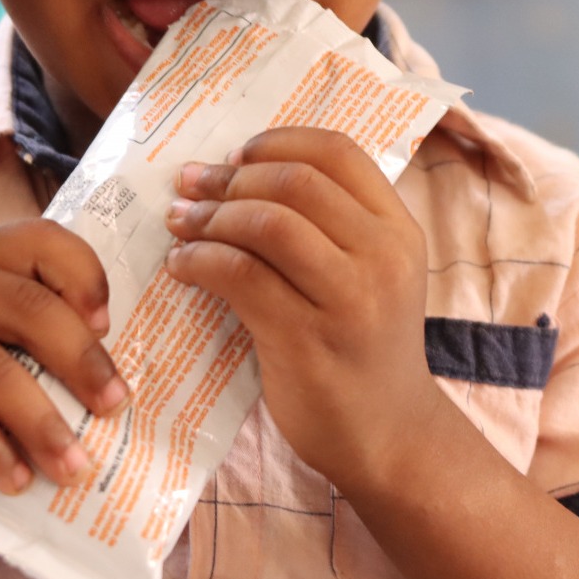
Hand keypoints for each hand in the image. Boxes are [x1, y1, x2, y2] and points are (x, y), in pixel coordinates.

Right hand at [0, 218, 128, 506]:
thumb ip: (37, 345)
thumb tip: (114, 385)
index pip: (39, 240)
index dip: (83, 275)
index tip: (109, 328)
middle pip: (26, 305)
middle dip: (80, 360)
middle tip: (115, 407)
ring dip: (42, 423)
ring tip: (74, 466)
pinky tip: (18, 479)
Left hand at [163, 127, 440, 483]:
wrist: (389, 437)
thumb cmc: (364, 349)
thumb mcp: (371, 275)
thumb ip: (331, 227)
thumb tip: (241, 175)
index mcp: (399, 230)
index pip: (338, 152)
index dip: (277, 141)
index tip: (234, 157)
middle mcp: (382, 257)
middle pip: (295, 181)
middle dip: (231, 178)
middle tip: (190, 187)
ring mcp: (349, 299)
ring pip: (267, 223)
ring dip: (210, 217)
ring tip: (179, 224)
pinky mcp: (308, 340)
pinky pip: (241, 276)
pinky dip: (201, 260)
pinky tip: (183, 266)